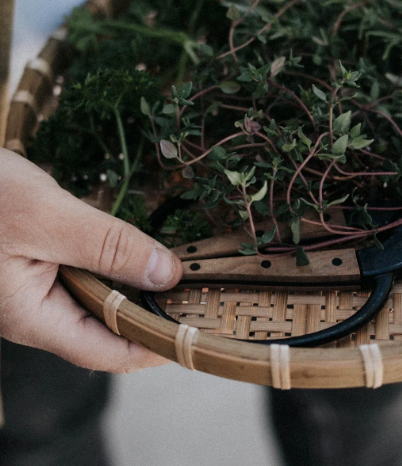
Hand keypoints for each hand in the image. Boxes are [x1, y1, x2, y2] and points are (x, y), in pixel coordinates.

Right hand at [0, 148, 182, 371]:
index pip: (106, 352)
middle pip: (108, 329)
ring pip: (102, 300)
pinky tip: (143, 250)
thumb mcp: (47, 216)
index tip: (197, 328)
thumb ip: (106, 246)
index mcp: (33, 316)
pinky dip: (120, 265)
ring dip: (140, 288)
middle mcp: (37, 311)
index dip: (155, 345)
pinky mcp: (43, 264)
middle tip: (201, 292)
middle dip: (154, 314)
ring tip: (183, 272)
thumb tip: (167, 274)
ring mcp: (39, 288)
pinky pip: (90, 275)